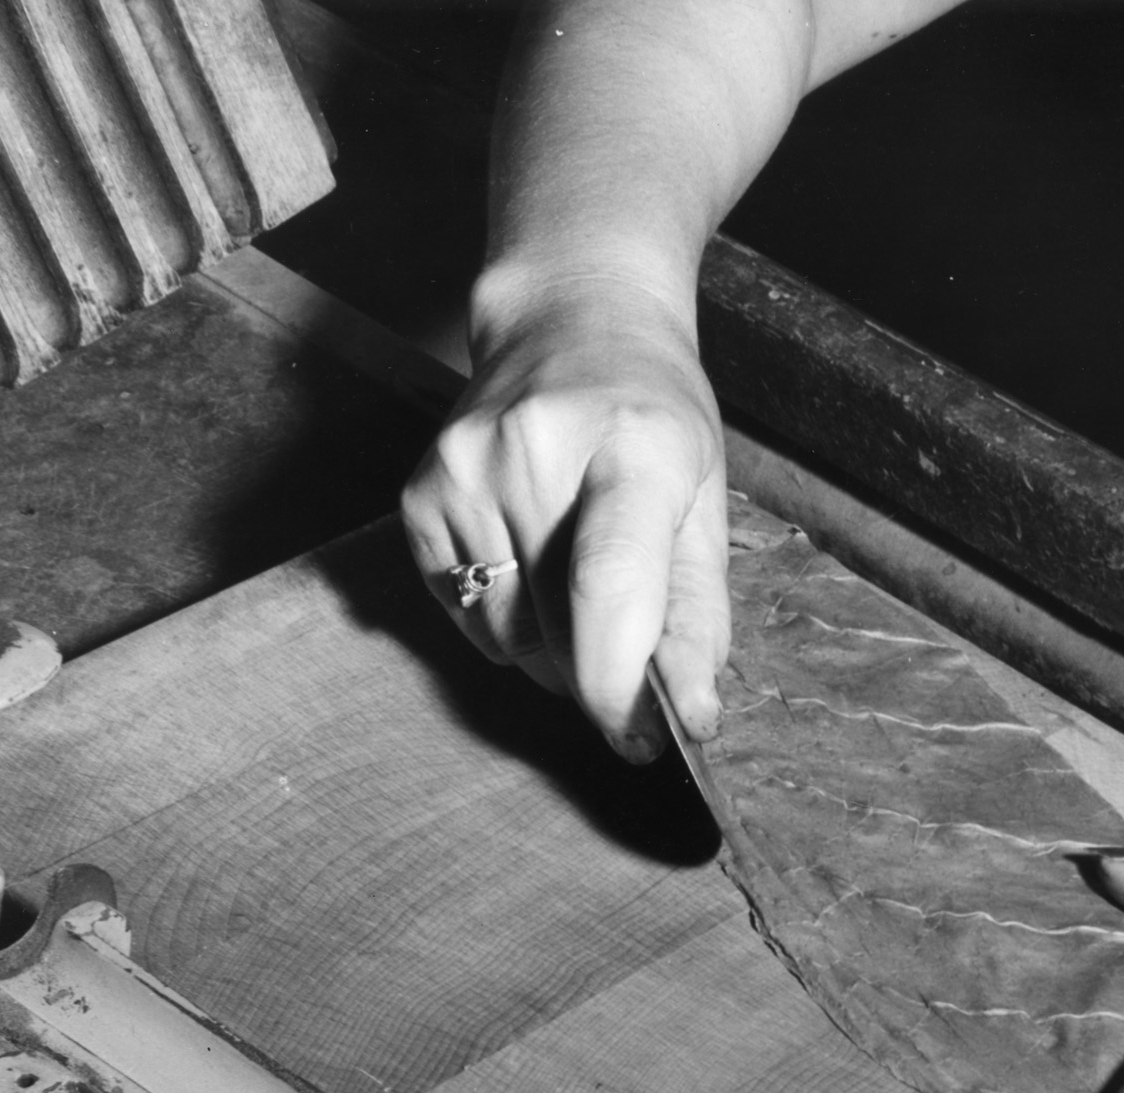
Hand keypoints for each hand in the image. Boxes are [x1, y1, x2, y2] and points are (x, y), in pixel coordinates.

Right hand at [400, 270, 730, 760]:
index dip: (621, 683)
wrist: (569, 323)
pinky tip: (533, 563)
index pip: (609, 587)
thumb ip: (697, 616)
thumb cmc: (651, 417)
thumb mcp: (704, 501)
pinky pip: (467, 614)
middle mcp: (533, 452)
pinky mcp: (419, 495)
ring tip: (581, 586)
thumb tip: (688, 716)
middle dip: (603, 679)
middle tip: (633, 671)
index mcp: (632, 445)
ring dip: (555, 651)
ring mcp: (463, 470)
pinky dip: (508, 621)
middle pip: (560, 629)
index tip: (642, 738)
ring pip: (510, 636)